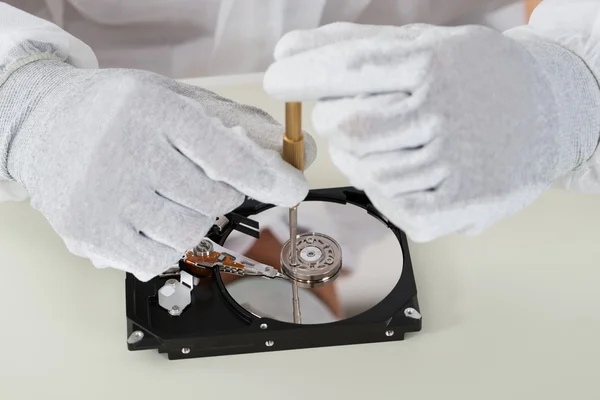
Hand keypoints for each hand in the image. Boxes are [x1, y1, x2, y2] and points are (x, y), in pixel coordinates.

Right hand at [2, 60, 315, 279]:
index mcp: (156, 110)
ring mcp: (105, 196)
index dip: (269, 176)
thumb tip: (302, 152)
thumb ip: (241, 126)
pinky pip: (155, 261)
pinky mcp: (89, 231)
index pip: (228, 154)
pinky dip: (166, 247)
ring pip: (188, 234)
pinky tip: (151, 221)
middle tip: (201, 180)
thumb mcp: (179, 100)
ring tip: (170, 197)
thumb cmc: (122, 112)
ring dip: (194, 220)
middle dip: (222, 194)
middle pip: (213, 201)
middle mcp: (127, 151)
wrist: (47, 123)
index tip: (294, 188)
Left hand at [264, 22, 599, 240]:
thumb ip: (350, 46)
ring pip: (363, 167)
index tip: (278, 79)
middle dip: (335, 118)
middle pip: (347, 124)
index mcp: (433, 64)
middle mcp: (444, 112)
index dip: (305, 74)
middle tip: (355, 111)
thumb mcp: (420, 44)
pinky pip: (389, 201)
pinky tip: (402, 168)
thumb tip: (287, 52)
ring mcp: (452, 164)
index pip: (351, 68)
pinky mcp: (457, 207)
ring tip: (391, 140)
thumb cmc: (468, 76)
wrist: (545, 113)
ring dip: (359, 154)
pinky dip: (382, 185)